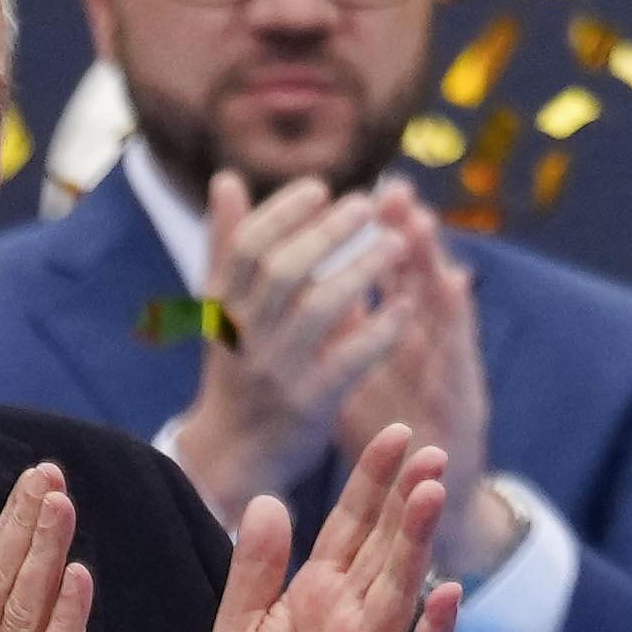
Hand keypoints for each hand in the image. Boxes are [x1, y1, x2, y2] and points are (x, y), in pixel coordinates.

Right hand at [171, 173, 408, 515]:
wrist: (233, 454)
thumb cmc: (238, 365)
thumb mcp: (225, 308)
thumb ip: (228, 243)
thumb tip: (226, 177)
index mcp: (223, 309)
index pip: (247, 248)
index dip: (283, 212)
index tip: (323, 186)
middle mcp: (246, 338)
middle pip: (284, 271)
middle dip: (329, 232)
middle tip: (370, 202)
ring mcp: (277, 372)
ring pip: (320, 309)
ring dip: (362, 269)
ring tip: (398, 241)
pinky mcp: (310, 404)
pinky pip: (350, 360)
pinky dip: (380, 328)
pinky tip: (408, 303)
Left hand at [205, 422, 464, 631]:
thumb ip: (255, 571)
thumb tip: (268, 499)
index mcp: (316, 594)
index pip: (349, 525)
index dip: (372, 482)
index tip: (396, 435)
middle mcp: (351, 615)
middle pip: (384, 546)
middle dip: (406, 499)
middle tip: (430, 452)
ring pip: (401, 588)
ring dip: (419, 543)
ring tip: (432, 494)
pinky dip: (433, 631)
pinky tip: (451, 595)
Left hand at [331, 194, 519, 586]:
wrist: (425, 497)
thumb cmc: (389, 430)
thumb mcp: (356, 375)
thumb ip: (344, 328)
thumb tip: (313, 279)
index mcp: (398, 338)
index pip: (391, 278)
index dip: (382, 235)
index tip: (367, 192)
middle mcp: (427, 345)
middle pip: (418, 280)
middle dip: (407, 233)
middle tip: (395, 190)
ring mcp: (447, 367)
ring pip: (439, 305)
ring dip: (431, 260)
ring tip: (420, 221)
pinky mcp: (463, 395)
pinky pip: (456, 351)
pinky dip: (456, 315)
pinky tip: (455, 282)